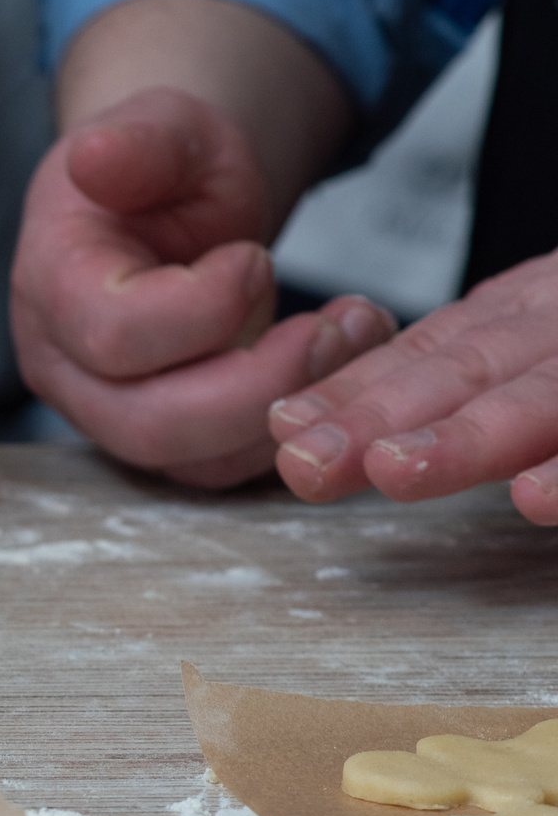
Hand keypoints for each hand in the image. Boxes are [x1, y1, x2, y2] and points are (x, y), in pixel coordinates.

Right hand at [10, 86, 396, 486]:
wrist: (165, 201)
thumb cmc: (162, 167)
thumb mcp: (162, 129)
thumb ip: (138, 145)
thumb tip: (95, 156)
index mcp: (50, 285)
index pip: (113, 335)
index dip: (203, 307)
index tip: (256, 256)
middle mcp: (64, 366)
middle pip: (148, 424)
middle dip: (260, 384)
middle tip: (336, 327)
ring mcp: (106, 411)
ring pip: (191, 462)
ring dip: (288, 410)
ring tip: (354, 335)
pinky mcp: (160, 436)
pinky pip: (223, 468)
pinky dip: (291, 427)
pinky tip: (334, 365)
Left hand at [269, 250, 557, 520]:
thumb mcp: (546, 340)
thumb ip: (481, 368)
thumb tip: (352, 420)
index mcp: (528, 315)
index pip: (426, 354)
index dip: (353, 391)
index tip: (283, 424)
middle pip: (468, 371)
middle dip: (381, 417)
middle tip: (307, 462)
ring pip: (544, 398)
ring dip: (464, 438)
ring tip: (392, 470)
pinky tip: (532, 500)